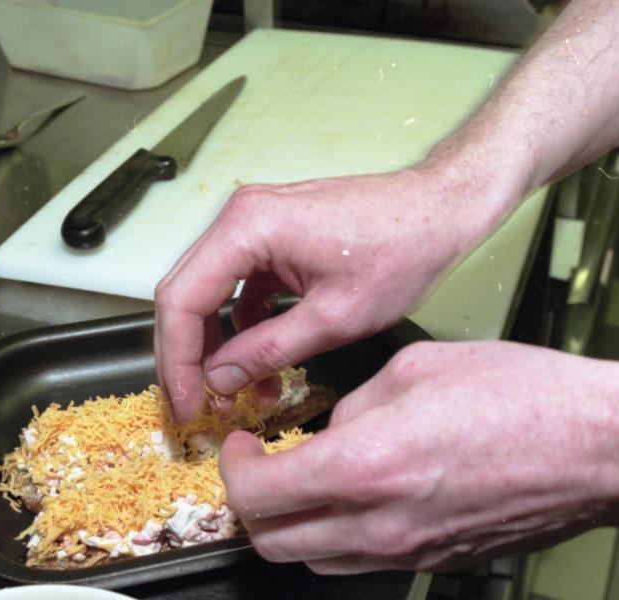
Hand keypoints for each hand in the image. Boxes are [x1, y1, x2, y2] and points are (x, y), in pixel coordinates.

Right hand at [154, 165, 511, 422]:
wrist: (441, 210)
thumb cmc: (403, 248)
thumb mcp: (335, 318)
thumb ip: (269, 350)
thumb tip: (220, 379)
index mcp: (249, 227)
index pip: (182, 300)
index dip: (177, 361)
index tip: (185, 404)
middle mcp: (243, 216)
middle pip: (187, 293)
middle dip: (189, 356)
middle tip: (196, 405)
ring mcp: (257, 223)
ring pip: (212, 292)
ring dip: (219, 344)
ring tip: (237, 393)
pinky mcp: (275, 237)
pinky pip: (241, 286)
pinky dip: (245, 326)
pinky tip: (264, 363)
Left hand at [218, 341, 618, 572]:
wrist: (601, 448)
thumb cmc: (525, 397)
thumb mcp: (419, 367)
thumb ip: (357, 403)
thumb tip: (333, 427)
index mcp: (367, 466)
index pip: (260, 493)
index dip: (233, 467)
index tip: (237, 443)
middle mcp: (380, 523)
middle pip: (275, 543)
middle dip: (251, 505)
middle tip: (257, 464)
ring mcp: (409, 552)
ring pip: (315, 560)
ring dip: (292, 524)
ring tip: (303, 479)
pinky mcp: (436, 561)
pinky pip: (361, 561)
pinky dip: (338, 534)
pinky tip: (357, 495)